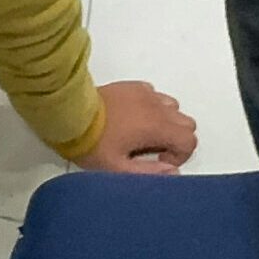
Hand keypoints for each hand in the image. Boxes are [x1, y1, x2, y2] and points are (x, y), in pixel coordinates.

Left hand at [74, 81, 197, 173]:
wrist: (69, 113)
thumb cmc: (91, 143)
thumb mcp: (117, 168)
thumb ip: (149, 172)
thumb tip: (173, 172)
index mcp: (156, 127)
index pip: (189, 140)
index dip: (179, 155)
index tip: (158, 160)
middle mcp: (156, 107)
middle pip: (186, 122)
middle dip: (175, 139)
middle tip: (152, 149)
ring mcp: (144, 93)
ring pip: (172, 107)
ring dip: (166, 121)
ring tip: (143, 133)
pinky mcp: (132, 86)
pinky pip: (154, 94)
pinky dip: (152, 106)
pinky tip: (133, 117)